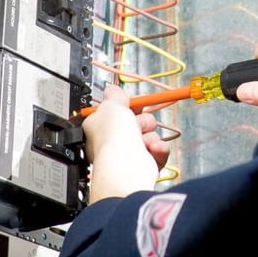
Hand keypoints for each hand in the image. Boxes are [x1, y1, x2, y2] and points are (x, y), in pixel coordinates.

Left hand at [83, 84, 169, 203]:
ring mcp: (128, 155)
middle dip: (141, 120)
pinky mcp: (144, 166)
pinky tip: (152, 149)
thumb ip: (114, 95)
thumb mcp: (112, 105)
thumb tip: (112, 89)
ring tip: (142, 140)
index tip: (131, 104)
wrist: (126, 166)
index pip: (115, 112)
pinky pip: (158, 151)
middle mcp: (112, 142)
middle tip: (135, 123)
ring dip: (150, 135)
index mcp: (99, 128)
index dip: (126, 107)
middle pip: (136, 123)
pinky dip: (158, 149)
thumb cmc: (113, 138)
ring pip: (149, 136)